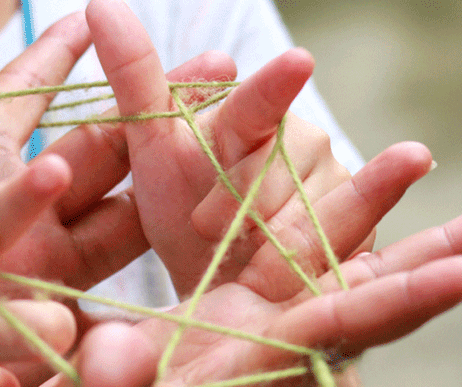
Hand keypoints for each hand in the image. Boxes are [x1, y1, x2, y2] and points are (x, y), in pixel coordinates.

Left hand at [0, 13, 235, 325]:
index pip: (12, 104)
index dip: (51, 61)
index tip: (93, 18)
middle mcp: (10, 223)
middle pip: (93, 150)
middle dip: (150, 104)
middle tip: (211, 67)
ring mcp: (36, 275)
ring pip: (120, 213)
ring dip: (173, 173)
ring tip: (227, 134)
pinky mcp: (51, 329)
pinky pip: (114, 294)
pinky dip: (155, 264)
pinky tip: (204, 229)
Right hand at [0, 184, 461, 386]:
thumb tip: (126, 359)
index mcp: (236, 386)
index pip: (334, 336)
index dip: (401, 302)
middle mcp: (248, 354)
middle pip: (350, 295)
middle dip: (422, 254)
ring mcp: (226, 334)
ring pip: (310, 262)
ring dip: (364, 215)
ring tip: (413, 162)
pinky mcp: (198, 321)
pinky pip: (255, 254)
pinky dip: (286, 211)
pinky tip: (308, 181)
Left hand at [84, 0, 357, 297]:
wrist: (223, 283)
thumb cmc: (184, 213)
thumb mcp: (152, 153)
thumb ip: (136, 84)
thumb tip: (100, 3)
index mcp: (248, 120)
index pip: (258, 103)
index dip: (275, 86)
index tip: (298, 62)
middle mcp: (301, 140)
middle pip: (278, 169)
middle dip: (237, 207)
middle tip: (207, 228)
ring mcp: (337, 182)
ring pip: (310, 213)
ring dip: (271, 244)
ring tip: (248, 262)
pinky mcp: (361, 226)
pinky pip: (339, 245)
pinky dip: (306, 266)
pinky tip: (286, 274)